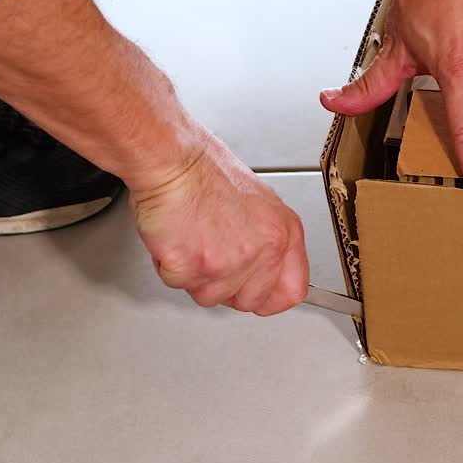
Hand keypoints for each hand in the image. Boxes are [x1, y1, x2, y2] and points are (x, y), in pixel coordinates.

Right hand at [130, 129, 308, 315]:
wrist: (173, 160)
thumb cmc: (207, 174)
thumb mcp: (260, 205)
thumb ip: (268, 243)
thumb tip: (265, 272)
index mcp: (284, 233)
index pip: (292, 290)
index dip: (270, 296)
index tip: (257, 292)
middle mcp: (263, 249)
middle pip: (248, 301)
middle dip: (226, 286)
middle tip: (212, 253)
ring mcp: (229, 261)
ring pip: (210, 297)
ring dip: (195, 274)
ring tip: (192, 238)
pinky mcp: (192, 266)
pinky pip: (178, 284)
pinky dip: (169, 265)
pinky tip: (175, 238)